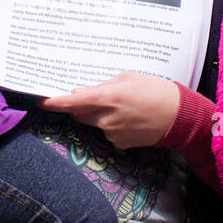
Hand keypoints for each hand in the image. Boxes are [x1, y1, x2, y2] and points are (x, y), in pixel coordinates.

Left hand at [40, 72, 180, 149]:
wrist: (180, 116)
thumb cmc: (156, 90)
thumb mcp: (128, 78)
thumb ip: (102, 86)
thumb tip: (80, 93)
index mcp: (107, 97)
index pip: (71, 102)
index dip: (53, 102)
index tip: (41, 101)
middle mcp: (106, 118)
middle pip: (79, 114)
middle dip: (81, 107)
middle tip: (98, 96)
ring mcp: (112, 134)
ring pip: (95, 124)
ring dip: (101, 116)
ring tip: (125, 106)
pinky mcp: (121, 144)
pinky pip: (108, 134)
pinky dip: (113, 126)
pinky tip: (131, 119)